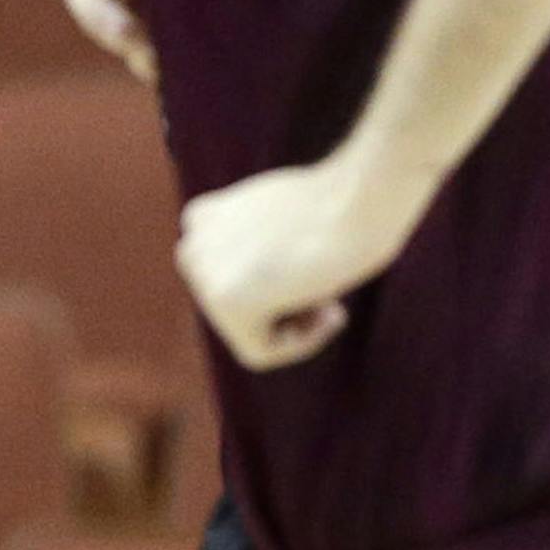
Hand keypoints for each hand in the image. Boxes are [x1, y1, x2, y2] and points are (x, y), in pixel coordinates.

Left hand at [175, 139, 441, 370]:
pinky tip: (332, 312)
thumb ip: (261, 254)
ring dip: (293, 326)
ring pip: (246, 332)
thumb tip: (260, 285)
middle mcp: (193, 244)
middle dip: (283, 310)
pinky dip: (300, 345)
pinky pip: (257, 352)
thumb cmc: (339, 208)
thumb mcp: (285, 226)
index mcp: (203, 221)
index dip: (279, 292)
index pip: (232, 282)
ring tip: (330, 301)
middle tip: (328, 296)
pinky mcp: (226, 298)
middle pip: (236, 310)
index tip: (316, 280)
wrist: (355, 197)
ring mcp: (204, 271)